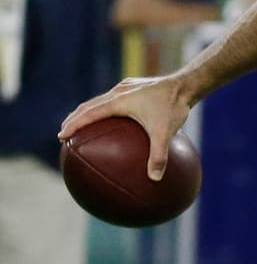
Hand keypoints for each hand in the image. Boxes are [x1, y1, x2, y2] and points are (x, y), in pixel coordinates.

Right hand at [58, 76, 192, 180]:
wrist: (187, 84)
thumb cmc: (174, 106)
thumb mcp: (166, 132)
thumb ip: (159, 156)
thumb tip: (154, 179)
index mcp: (119, 101)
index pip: (89, 113)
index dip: (74, 124)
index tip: (61, 136)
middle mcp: (119, 92)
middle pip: (89, 106)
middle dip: (75, 118)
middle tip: (65, 133)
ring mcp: (127, 88)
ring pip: (100, 100)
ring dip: (88, 112)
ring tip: (82, 126)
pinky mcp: (135, 87)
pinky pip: (115, 99)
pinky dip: (106, 109)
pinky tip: (114, 120)